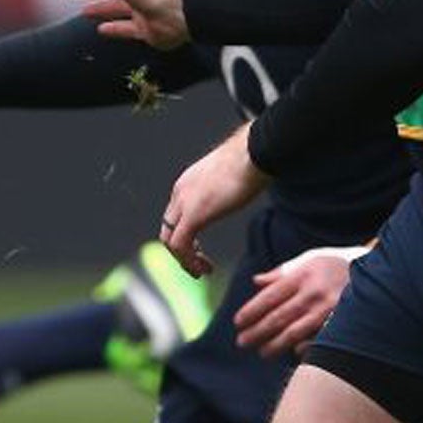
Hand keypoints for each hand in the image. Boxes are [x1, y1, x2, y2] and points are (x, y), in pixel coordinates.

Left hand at [160, 123, 272, 276]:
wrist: (254, 152)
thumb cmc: (251, 160)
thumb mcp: (231, 177)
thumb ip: (226, 188)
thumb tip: (239, 189)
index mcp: (187, 183)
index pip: (175, 216)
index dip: (185, 236)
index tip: (199, 250)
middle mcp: (180, 192)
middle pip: (169, 229)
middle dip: (182, 251)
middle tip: (198, 265)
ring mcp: (185, 203)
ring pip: (170, 240)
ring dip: (184, 260)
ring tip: (201, 271)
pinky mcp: (194, 214)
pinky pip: (180, 245)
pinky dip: (188, 261)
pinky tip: (203, 268)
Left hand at [234, 246, 361, 356]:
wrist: (376, 271)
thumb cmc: (336, 265)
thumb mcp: (309, 260)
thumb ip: (281, 272)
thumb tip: (256, 281)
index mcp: (302, 275)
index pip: (269, 297)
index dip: (251, 311)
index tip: (238, 322)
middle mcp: (313, 293)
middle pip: (277, 317)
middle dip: (256, 332)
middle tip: (242, 342)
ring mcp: (328, 310)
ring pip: (294, 333)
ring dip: (274, 345)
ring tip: (261, 352)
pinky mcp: (341, 323)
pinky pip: (317, 340)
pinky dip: (303, 348)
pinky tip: (292, 353)